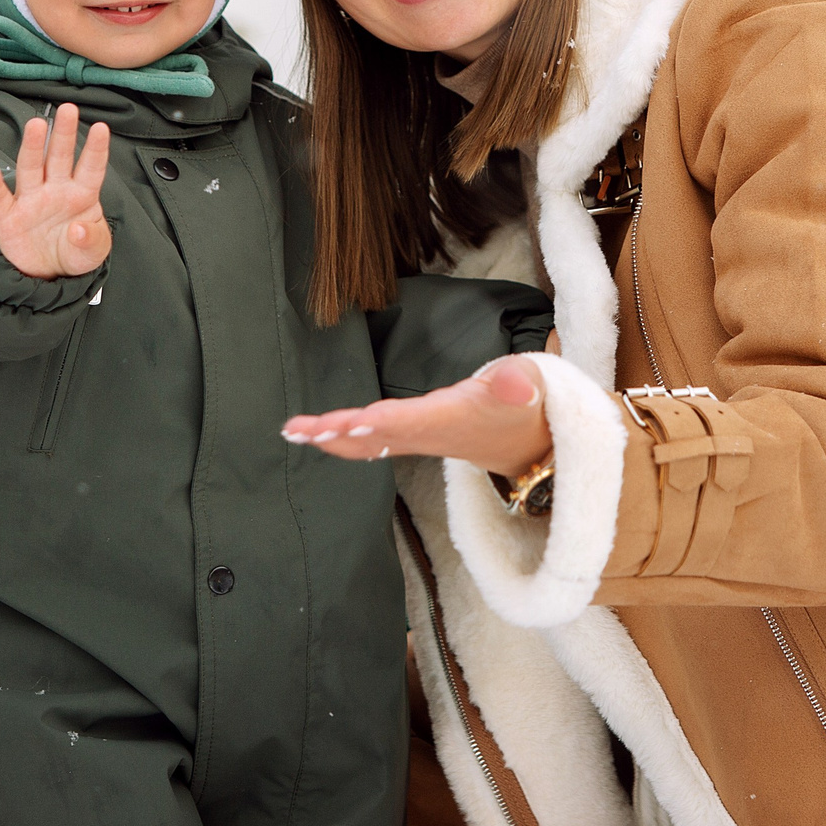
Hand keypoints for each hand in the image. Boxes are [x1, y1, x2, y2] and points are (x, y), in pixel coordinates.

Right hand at [0, 102, 111, 278]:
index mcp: (81, 194)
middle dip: (62, 134)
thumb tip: (78, 229)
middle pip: (58, 157)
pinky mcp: (7, 217)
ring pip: (30, 168)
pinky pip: (0, 199)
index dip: (95, 149)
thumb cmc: (74, 252)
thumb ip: (91, 240)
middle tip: (68, 109)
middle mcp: (55, 190)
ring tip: (36, 125)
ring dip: (32, 147)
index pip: (90, 168)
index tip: (101, 127)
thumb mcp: (93, 253)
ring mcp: (30, 200)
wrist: (47, 274)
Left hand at [281, 356, 551, 477]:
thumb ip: (519, 383)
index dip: (382, 423)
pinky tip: (318, 433)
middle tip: (301, 430)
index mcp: (452, 419)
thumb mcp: (531, 388)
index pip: (412, 420)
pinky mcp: (415, 436)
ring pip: (369, 442)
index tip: (350, 421)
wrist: (531, 443)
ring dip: (331, 437)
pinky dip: (344, 437)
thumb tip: (518, 383)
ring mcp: (419, 438)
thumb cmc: (527, 407)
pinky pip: (373, 442)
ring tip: (295, 431)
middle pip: (378, 436)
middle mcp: (429, 433)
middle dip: (338, 433)